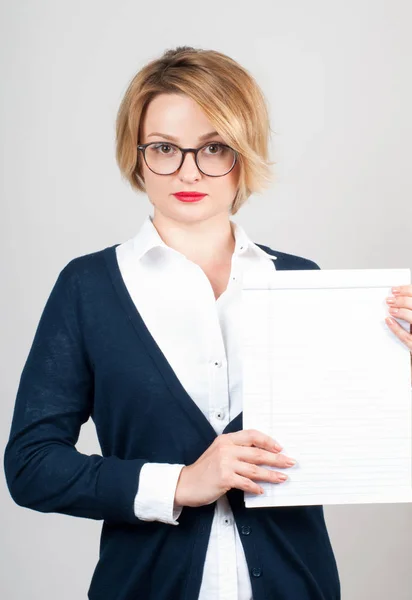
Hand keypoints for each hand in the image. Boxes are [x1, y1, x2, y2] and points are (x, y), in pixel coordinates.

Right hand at [174, 429, 295, 507]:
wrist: (185, 483)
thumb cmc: (204, 470)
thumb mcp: (219, 453)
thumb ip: (236, 451)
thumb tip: (262, 455)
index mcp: (226, 439)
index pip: (252, 435)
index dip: (268, 441)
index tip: (280, 447)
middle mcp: (226, 448)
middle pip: (257, 452)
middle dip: (276, 458)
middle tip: (289, 462)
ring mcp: (225, 463)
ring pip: (254, 468)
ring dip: (271, 474)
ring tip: (282, 477)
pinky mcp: (224, 478)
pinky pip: (245, 482)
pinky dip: (255, 487)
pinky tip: (262, 490)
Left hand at [385, 285, 411, 376]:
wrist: (411, 370)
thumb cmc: (411, 338)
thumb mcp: (411, 325)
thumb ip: (409, 314)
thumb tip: (400, 300)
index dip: (406, 291)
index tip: (395, 290)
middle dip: (402, 300)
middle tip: (390, 299)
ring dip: (400, 311)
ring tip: (390, 308)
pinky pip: (406, 337)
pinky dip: (396, 328)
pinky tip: (388, 321)